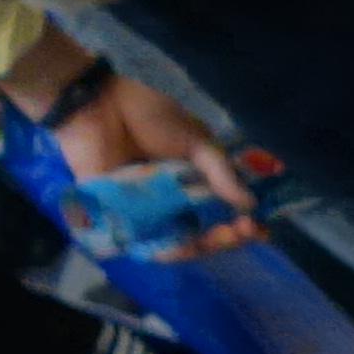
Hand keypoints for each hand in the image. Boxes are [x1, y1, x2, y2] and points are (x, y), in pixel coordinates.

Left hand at [10, 58, 260, 255]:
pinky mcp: (117, 215)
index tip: (257, 227)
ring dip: (202, 246)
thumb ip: (220, 172)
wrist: (97, 105)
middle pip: (200, 232)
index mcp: (188, 180)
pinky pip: (145, 242)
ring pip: (176, 241)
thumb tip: (249, 204)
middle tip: (243, 231)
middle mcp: (168, 199)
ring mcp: (144, 210)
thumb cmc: (145, 114)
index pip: (218, 210)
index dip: (239, 222)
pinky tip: (186, 245)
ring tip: (220, 238)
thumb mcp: (195, 140)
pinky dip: (166, 249)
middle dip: (226, 237)